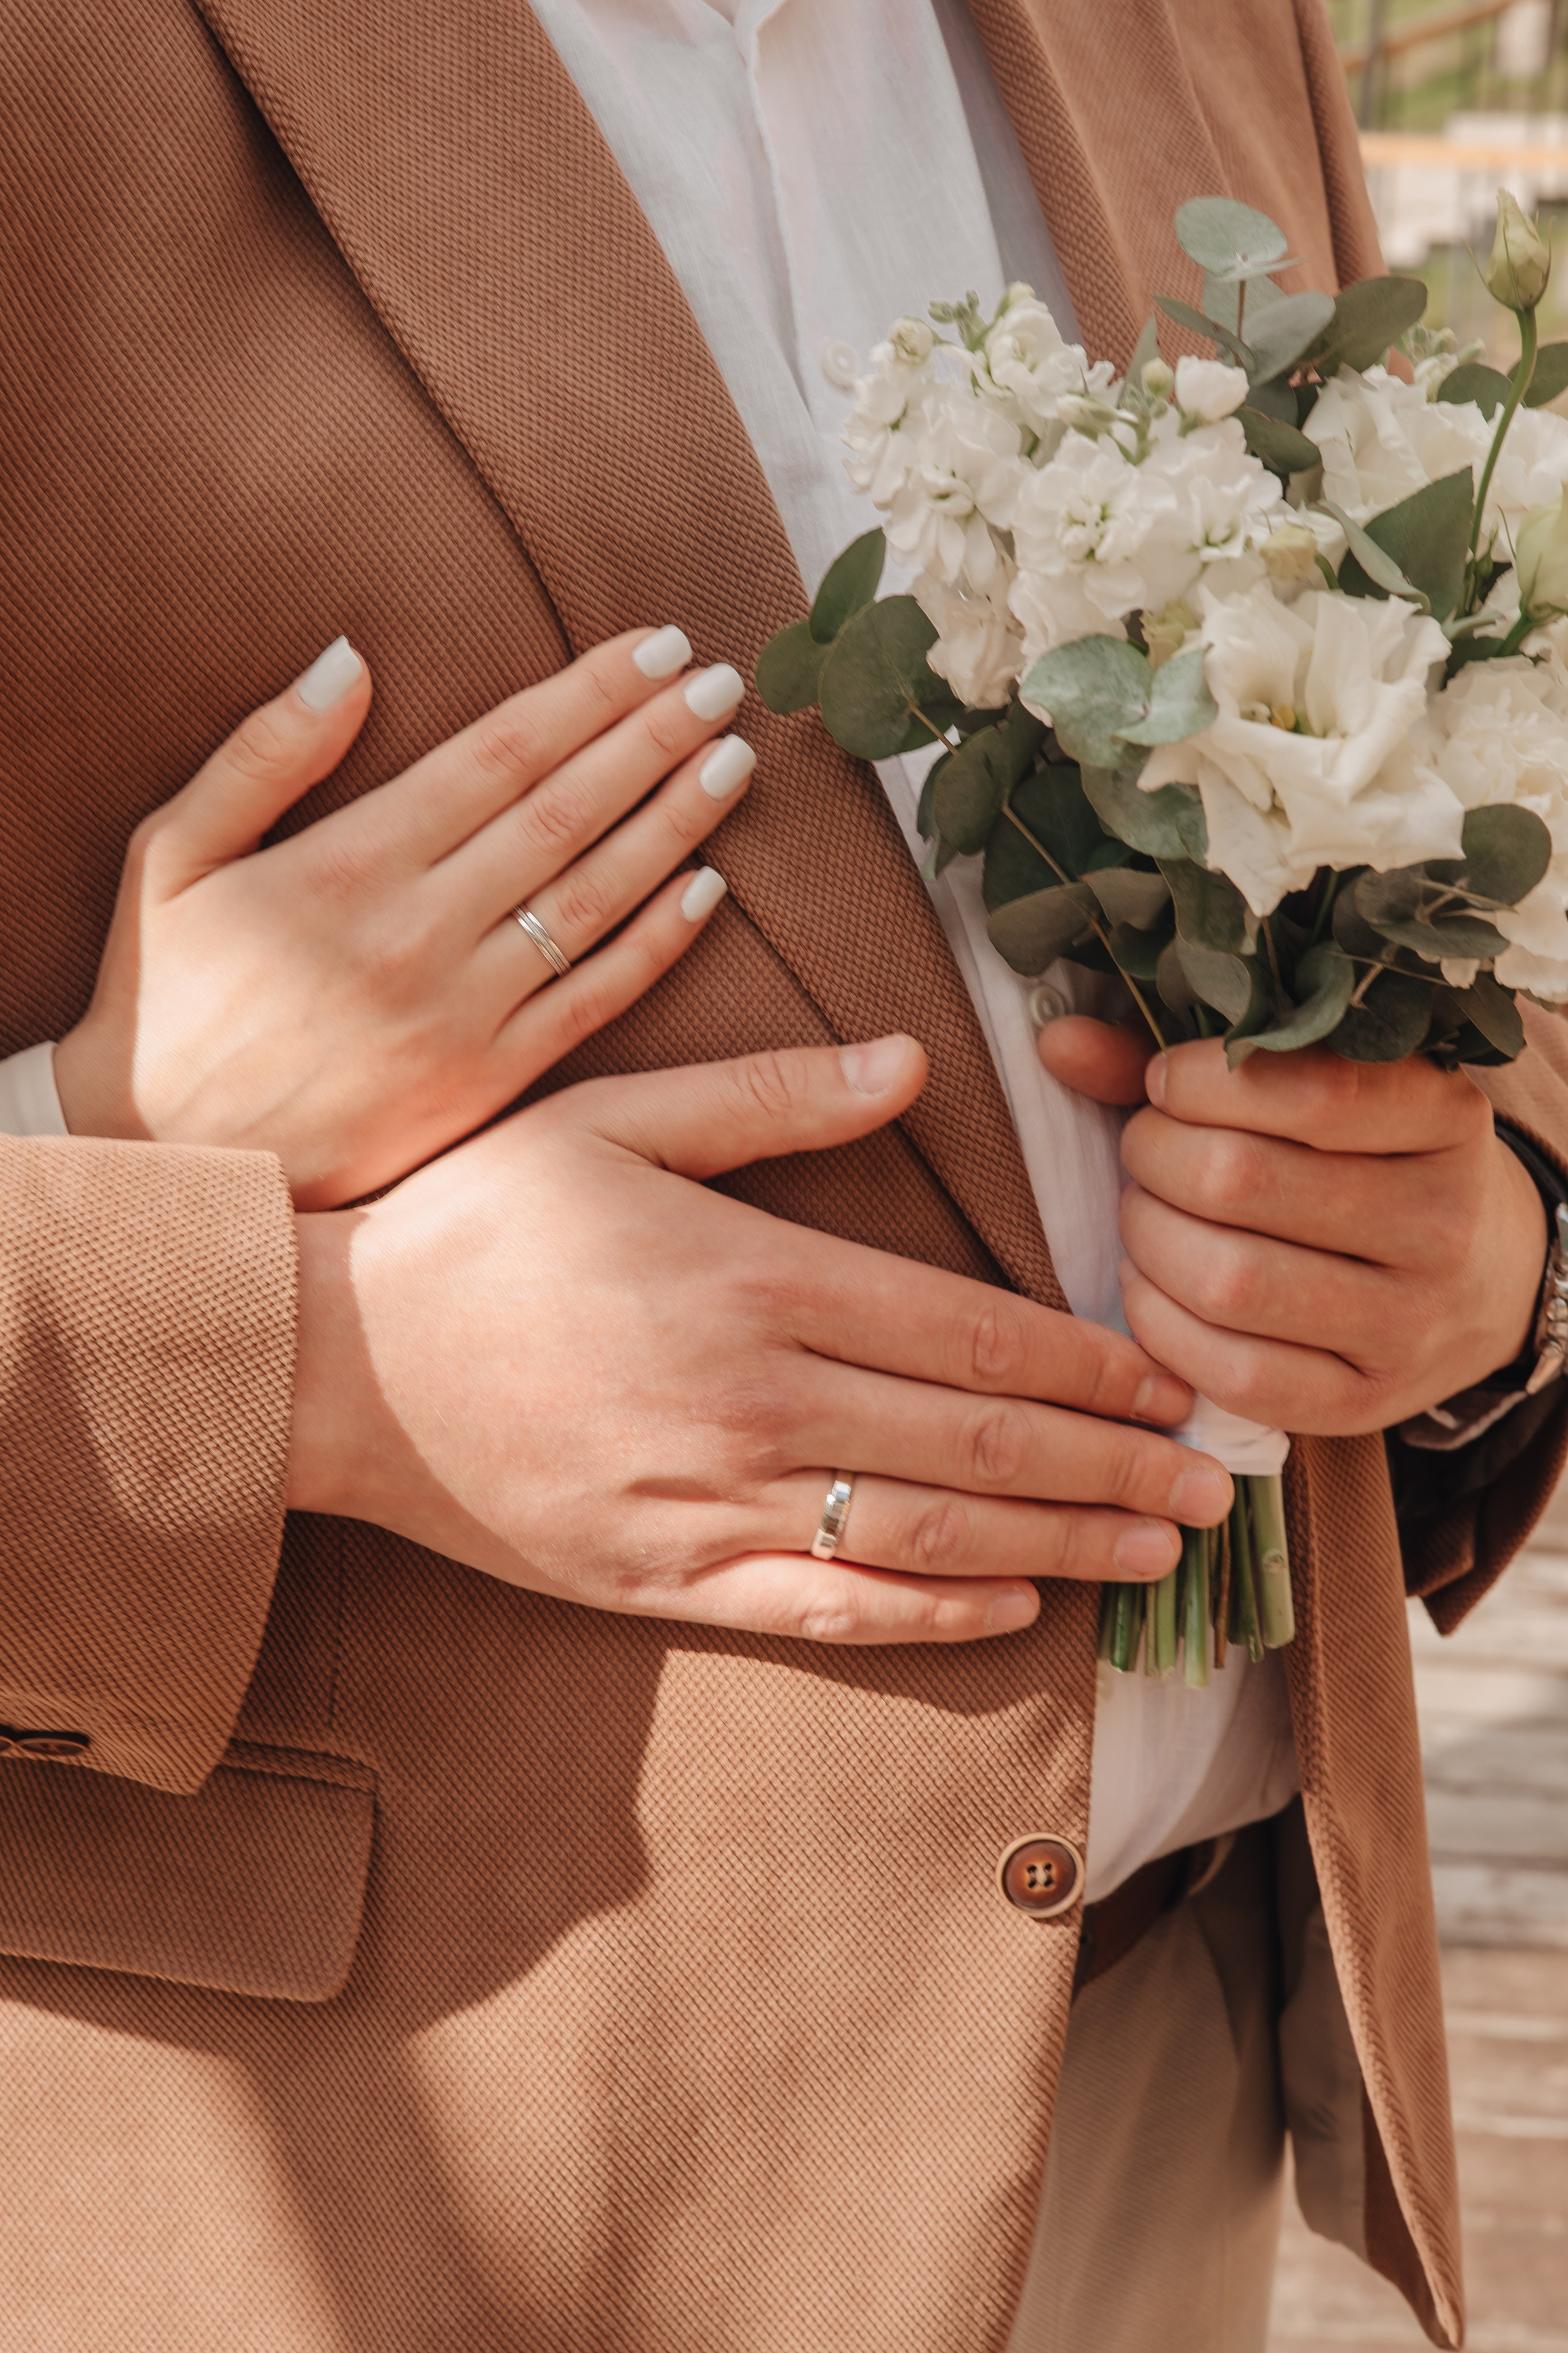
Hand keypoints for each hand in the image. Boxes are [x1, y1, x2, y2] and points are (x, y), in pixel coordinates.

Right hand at [53, 627, 748, 1206]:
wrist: (168, 1163)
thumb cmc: (164, 998)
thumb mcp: (173, 859)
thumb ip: (261, 756)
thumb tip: (347, 658)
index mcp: (347, 864)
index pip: (499, 753)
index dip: (587, 694)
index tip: (653, 646)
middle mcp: (418, 933)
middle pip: (564, 812)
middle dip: (651, 739)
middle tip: (719, 682)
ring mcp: (461, 1013)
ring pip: (594, 898)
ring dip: (673, 823)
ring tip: (731, 759)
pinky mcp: (486, 1083)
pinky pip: (592, 1000)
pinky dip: (656, 943)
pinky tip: (708, 886)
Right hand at [288, 1037, 1233, 1644]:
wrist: (330, 1363)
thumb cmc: (473, 1224)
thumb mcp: (614, 1120)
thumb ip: (773, 1094)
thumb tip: (912, 1065)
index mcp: (754, 1277)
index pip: (969, 1330)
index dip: (1089, 1363)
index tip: (1172, 1379)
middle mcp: (752, 1399)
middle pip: (976, 1442)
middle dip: (1112, 1464)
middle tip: (1214, 1482)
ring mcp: (708, 1502)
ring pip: (926, 1534)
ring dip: (1059, 1544)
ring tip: (1158, 1551)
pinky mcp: (661, 1578)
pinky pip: (823, 1608)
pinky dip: (929, 1615)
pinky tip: (1014, 1609)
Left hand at [1039, 1017, 1548, 1435]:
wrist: (1479, 1283)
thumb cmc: (1364, 1160)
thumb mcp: (1319, 1091)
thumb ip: (1192, 1065)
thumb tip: (1057, 1042)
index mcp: (1445, 1118)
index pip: (1307, 1090)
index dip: (1201, 1082)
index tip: (1167, 1083)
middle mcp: (1443, 1222)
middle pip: (1240, 1181)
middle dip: (1155, 1158)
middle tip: (1143, 1152)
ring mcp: (1408, 1325)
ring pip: (1228, 1282)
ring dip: (1148, 1239)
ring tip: (1145, 1214)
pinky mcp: (1363, 1404)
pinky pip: (1231, 1373)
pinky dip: (1159, 1325)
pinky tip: (1149, 1284)